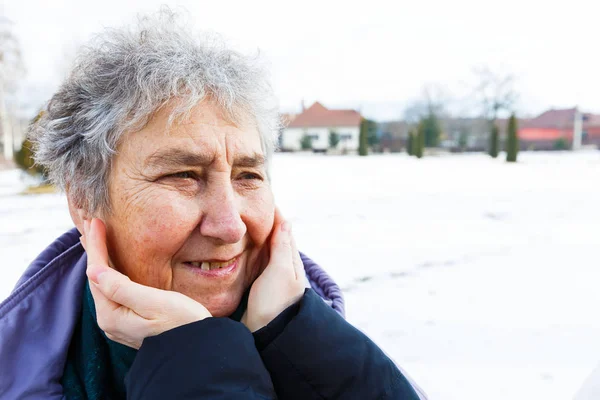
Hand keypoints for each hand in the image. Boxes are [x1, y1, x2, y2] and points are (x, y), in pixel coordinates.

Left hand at [82, 218, 211, 348]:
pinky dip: (111, 272)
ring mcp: (119, 322)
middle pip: (97, 278)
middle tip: (90, 223)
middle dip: (94, 250)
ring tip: (97, 238)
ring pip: (105, 284)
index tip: (96, 221)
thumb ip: (122, 288)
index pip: (98, 272)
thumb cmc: (182, 324)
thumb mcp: (154, 302)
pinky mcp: (130, 322)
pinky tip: (112, 264)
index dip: (96, 245)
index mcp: (112, 315)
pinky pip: (114, 291)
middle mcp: (110, 320)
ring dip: (102, 260)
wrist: (198, 351)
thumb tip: (94, 271)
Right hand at [242, 209, 305, 331]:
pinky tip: (236, 249)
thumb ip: (282, 247)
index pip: (284, 231)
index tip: (263, 198)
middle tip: (249, 207)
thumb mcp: (281, 271)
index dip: (275, 215)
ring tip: (241, 223)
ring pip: (261, 252)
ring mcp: (268, 278)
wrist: (266, 335)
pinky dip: (246, 253)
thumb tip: (287, 221)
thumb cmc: (276, 302)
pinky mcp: (256, 288)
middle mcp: (281, 268)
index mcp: (291, 262)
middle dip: (263, 224)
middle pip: (272, 240)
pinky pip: (252, 265)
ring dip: (254, 238)